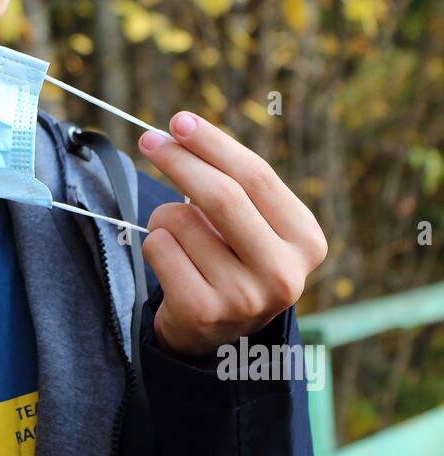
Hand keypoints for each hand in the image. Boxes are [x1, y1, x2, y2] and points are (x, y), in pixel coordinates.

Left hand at [138, 112, 327, 358]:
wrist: (215, 334)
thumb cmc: (231, 259)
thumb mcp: (251, 224)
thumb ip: (230, 182)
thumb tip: (180, 132)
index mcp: (306, 241)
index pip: (257, 176)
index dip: (214, 144)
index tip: (180, 121)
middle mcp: (284, 273)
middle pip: (222, 196)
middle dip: (180, 160)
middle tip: (149, 139)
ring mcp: (244, 298)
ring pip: (181, 221)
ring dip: (165, 218)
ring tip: (180, 240)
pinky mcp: (203, 313)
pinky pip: (159, 248)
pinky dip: (154, 244)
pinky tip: (172, 266)